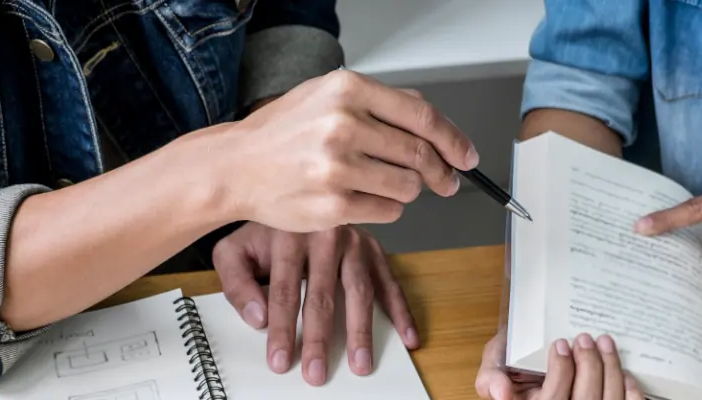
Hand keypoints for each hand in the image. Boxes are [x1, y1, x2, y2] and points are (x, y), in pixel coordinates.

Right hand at [198, 69, 478, 232]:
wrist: (235, 167)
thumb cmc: (282, 133)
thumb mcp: (326, 96)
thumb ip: (380, 104)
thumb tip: (434, 122)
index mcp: (346, 90)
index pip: (422, 117)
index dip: (453, 140)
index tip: (466, 156)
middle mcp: (343, 125)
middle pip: (420, 154)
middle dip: (440, 172)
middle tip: (445, 181)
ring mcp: (338, 168)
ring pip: (408, 186)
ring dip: (408, 191)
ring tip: (383, 184)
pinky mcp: (334, 205)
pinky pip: (388, 211)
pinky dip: (386, 208)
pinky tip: (363, 199)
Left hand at [212, 223, 418, 385]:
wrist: (293, 193)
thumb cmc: (265, 231)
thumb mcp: (234, 250)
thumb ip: (237, 283)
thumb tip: (258, 317)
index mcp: (290, 233)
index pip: (285, 290)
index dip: (283, 329)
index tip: (280, 360)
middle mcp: (327, 234)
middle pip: (323, 294)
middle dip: (319, 338)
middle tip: (316, 372)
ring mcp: (356, 241)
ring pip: (360, 291)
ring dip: (361, 330)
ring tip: (360, 363)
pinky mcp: (375, 250)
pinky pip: (390, 283)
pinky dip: (401, 311)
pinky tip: (407, 336)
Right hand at [475, 332, 644, 399]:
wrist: (528, 379)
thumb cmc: (515, 374)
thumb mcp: (495, 372)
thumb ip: (490, 377)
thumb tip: (501, 393)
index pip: (553, 399)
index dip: (561, 371)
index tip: (562, 344)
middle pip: (586, 399)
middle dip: (590, 364)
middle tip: (585, 338)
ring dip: (612, 369)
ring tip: (605, 343)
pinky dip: (632, 390)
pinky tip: (625, 372)